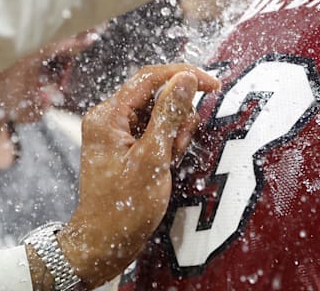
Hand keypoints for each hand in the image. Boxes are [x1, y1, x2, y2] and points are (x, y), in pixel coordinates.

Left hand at [56, 64, 220, 286]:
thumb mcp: (153, 158)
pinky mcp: (124, 145)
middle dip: (177, 118)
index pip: (150, 77)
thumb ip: (169, 114)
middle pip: (157, 96)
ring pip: (160, 114)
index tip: (214, 85)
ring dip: (174, 134)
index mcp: (108, 115)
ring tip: (169, 163)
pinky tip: (166, 165)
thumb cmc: (125, 207)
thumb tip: (187, 78)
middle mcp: (109, 118)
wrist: (105, 243)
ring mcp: (116, 132)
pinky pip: (154, 131)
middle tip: (176, 149)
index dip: (185, 75)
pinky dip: (167, 144)